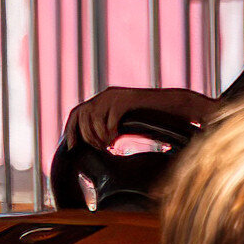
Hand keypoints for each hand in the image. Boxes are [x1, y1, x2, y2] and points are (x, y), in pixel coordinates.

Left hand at [64, 85, 217, 154]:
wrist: (173, 107)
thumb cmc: (150, 118)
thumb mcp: (123, 124)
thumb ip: (107, 129)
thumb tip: (94, 146)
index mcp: (102, 100)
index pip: (76, 113)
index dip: (70, 131)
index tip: (72, 148)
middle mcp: (105, 95)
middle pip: (82, 116)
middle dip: (87, 136)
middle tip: (99, 148)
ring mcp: (116, 95)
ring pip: (94, 118)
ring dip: (98, 135)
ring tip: (108, 145)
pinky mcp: (128, 98)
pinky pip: (110, 118)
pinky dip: (111, 131)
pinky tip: (116, 140)